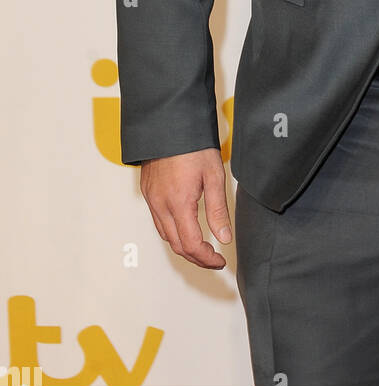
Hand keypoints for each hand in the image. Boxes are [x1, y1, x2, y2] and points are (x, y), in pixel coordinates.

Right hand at [140, 148, 231, 269]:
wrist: (170, 124)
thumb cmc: (193, 146)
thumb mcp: (214, 176)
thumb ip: (218, 210)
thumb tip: (224, 238)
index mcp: (179, 203)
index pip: (191, 245)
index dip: (207, 259)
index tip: (219, 260)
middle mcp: (161, 205)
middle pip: (177, 245)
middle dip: (197, 257)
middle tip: (214, 258)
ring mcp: (152, 200)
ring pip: (166, 236)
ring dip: (184, 247)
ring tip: (202, 247)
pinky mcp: (148, 193)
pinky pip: (158, 222)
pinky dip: (172, 232)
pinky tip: (185, 228)